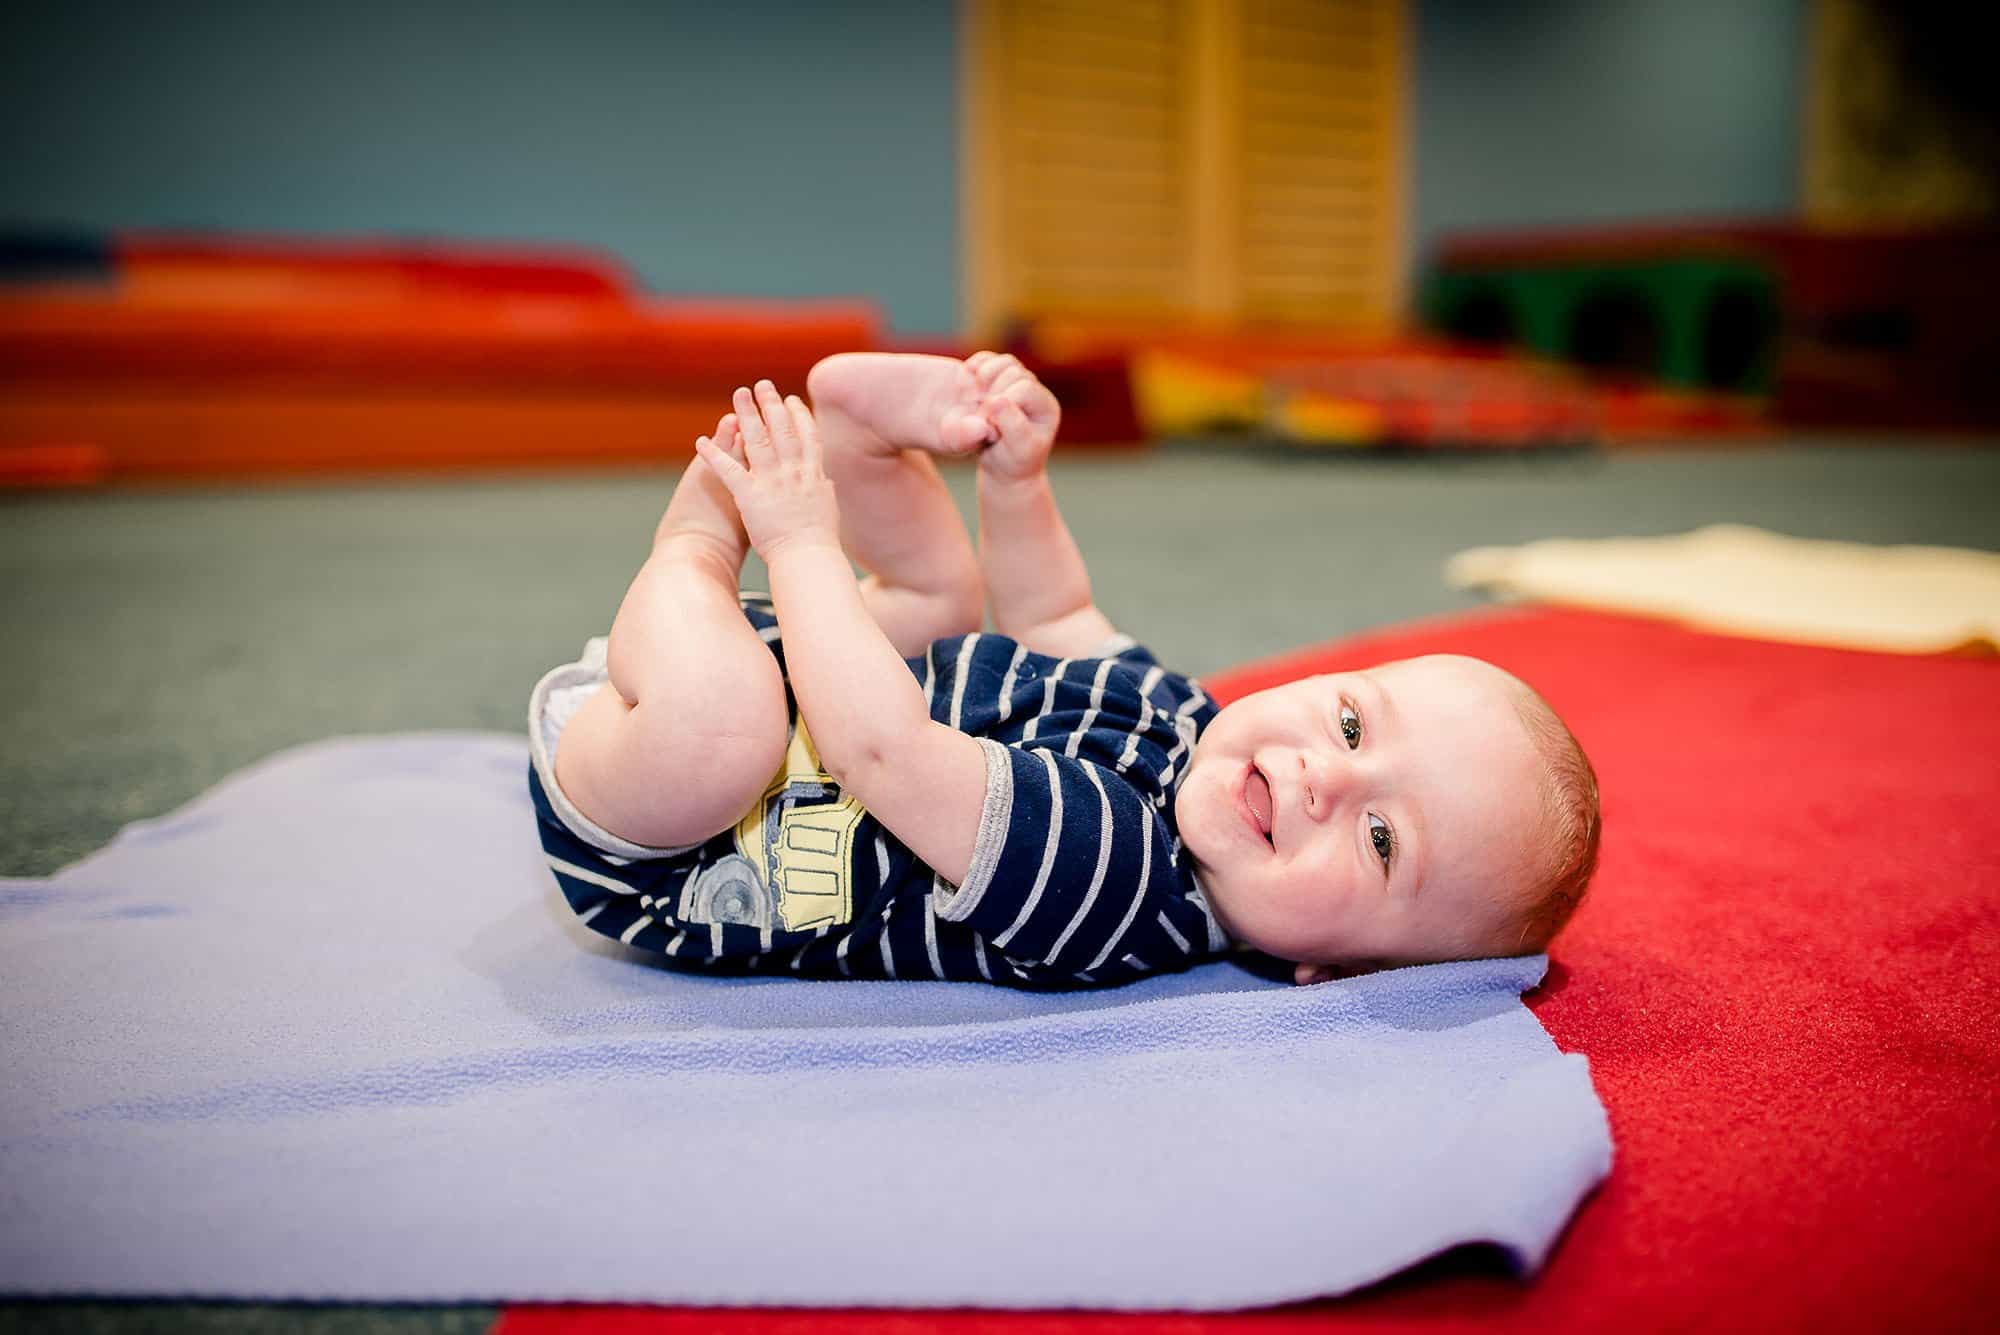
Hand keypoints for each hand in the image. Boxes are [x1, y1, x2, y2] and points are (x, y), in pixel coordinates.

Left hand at [695, 381, 841, 563]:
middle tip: (762, 385)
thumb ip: (823, 490)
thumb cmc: (819, 540)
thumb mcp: (828, 508)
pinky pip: (729, 470)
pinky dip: (714, 455)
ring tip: (739, 394)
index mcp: (812, 474)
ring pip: (757, 441)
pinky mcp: (750, 496)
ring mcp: (771, 482)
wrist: (808, 557)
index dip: (798, 415)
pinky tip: (701, 441)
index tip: (791, 399)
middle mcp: (793, 472)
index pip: (807, 436)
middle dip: (771, 404)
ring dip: (746, 415)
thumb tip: (825, 480)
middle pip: (782, 430)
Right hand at [967, 352, 1059, 481]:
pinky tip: (967, 378)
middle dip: (994, 392)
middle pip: (1014, 372)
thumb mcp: (1018, 450)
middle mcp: (1034, 391)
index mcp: (1045, 406)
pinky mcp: (997, 380)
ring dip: (986, 376)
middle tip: (982, 417)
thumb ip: (1013, 426)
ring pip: (1004, 362)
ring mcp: (1015, 383)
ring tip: (975, 398)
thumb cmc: (1013, 462)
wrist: (1002, 467)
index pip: (1025, 388)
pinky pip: (989, 360)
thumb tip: (998, 400)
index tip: (991, 425)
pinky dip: (977, 365)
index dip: (1004, 402)